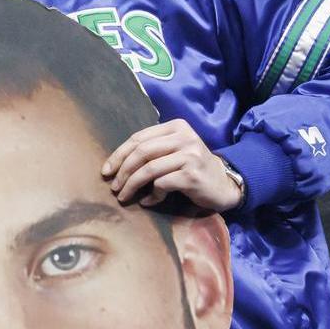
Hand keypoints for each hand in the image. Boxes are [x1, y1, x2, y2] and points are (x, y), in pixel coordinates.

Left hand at [101, 119, 241, 210]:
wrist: (224, 183)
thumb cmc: (192, 167)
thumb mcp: (174, 151)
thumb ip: (151, 150)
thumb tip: (115, 164)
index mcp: (176, 127)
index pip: (139, 138)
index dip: (118, 154)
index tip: (105, 171)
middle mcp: (184, 137)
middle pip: (141, 152)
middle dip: (122, 171)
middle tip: (113, 186)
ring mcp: (189, 155)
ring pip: (148, 169)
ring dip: (131, 185)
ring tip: (123, 196)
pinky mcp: (192, 175)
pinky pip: (161, 184)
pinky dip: (151, 195)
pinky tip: (148, 202)